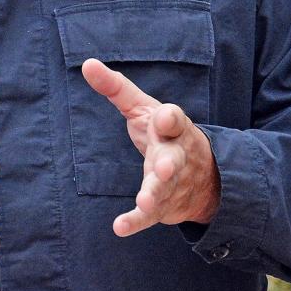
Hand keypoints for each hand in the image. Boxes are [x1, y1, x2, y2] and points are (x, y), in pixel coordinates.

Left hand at [80, 59, 219, 236]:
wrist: (203, 177)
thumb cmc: (164, 134)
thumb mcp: (143, 107)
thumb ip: (116, 88)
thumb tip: (87, 63)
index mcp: (172, 128)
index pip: (175, 120)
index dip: (170, 119)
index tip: (165, 117)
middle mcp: (175, 155)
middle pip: (173, 159)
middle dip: (169, 164)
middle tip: (164, 168)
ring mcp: (170, 183)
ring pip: (164, 190)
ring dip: (154, 195)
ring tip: (145, 201)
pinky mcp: (162, 206)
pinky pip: (148, 217)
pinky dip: (135, 222)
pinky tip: (120, 227)